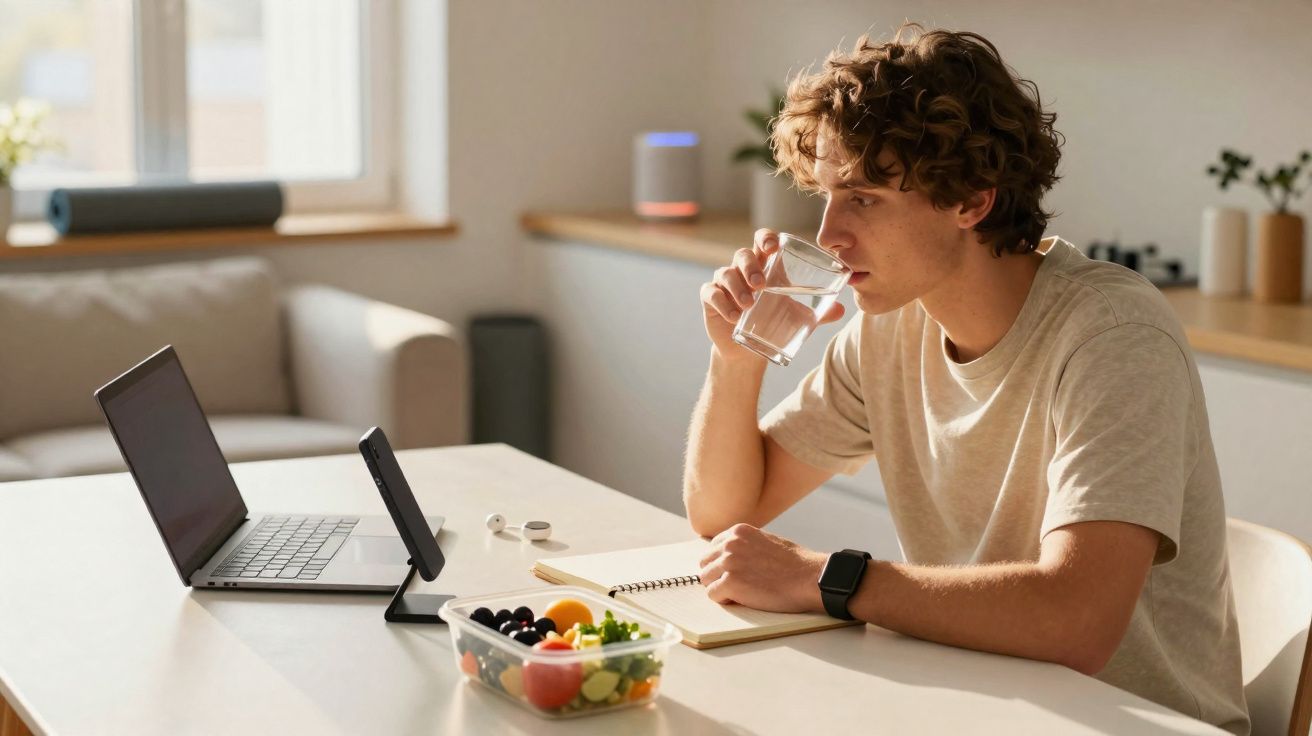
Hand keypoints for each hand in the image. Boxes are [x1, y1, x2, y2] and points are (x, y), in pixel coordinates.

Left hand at [697, 523, 825, 612]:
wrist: (809, 577)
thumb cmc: (794, 564)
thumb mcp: (766, 541)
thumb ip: (745, 545)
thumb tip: (731, 557)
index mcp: (738, 531)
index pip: (713, 547)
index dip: (722, 563)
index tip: (734, 572)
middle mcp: (730, 544)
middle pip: (705, 563)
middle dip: (717, 575)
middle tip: (736, 585)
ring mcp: (729, 562)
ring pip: (706, 579)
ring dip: (720, 588)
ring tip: (741, 592)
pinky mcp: (731, 583)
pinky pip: (713, 595)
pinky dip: (724, 600)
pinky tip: (742, 599)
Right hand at [699, 229, 844, 362]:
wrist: (748, 350)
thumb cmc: (773, 322)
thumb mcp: (796, 316)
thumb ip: (818, 312)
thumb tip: (842, 310)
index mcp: (764, 265)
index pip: (762, 241)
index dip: (766, 238)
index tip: (773, 247)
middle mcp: (742, 269)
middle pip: (743, 255)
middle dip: (751, 266)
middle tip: (761, 285)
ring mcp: (724, 283)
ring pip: (726, 273)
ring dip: (737, 287)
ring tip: (749, 304)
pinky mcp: (711, 299)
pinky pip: (711, 294)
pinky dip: (722, 303)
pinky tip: (734, 316)